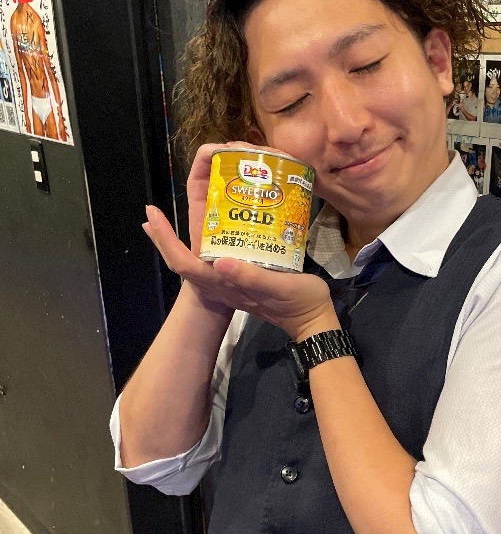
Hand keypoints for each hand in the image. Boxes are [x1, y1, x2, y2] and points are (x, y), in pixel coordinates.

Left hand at [143, 201, 335, 340]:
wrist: (313, 321)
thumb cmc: (300, 303)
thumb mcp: (279, 287)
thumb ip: (251, 276)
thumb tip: (220, 263)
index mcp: (226, 284)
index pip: (184, 264)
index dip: (166, 240)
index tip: (152, 215)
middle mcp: (222, 283)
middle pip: (181, 261)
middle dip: (165, 237)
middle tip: (152, 212)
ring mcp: (230, 281)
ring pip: (193, 261)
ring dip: (176, 241)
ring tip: (168, 218)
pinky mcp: (240, 277)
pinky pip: (210, 258)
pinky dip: (198, 244)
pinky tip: (205, 230)